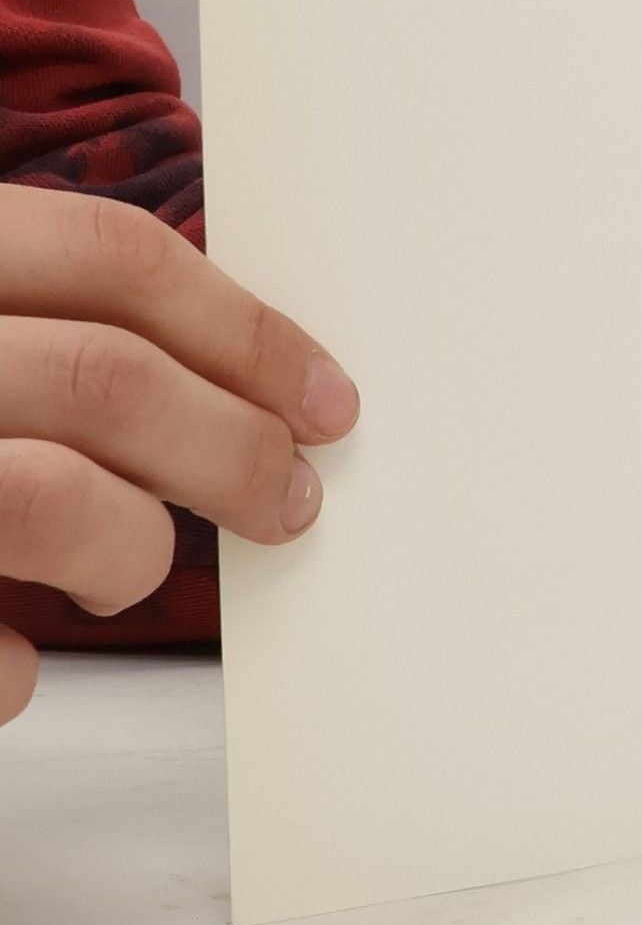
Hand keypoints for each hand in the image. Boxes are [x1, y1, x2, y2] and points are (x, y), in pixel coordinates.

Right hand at [0, 188, 358, 724]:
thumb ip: (34, 320)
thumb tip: (229, 383)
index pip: (112, 256)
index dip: (243, 327)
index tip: (327, 397)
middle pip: (108, 378)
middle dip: (233, 446)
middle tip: (290, 498)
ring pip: (55, 502)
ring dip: (131, 550)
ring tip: (130, 568)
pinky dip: (15, 668)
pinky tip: (13, 659)